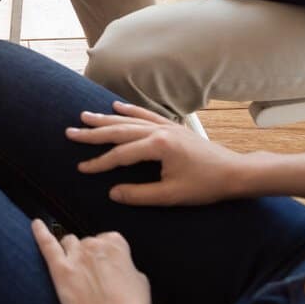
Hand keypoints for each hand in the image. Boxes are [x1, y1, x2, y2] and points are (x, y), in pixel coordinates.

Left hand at [31, 220, 162, 303]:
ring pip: (68, 243)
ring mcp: (76, 255)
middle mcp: (95, 244)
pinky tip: (36, 225)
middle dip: (87, 257)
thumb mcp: (139, 279)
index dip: (104, 256)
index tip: (105, 267)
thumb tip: (118, 267)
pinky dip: (40, 233)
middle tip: (92, 278)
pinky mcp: (61, 270)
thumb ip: (125, 265)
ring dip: (70, 252)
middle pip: (85, 243)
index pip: (105, 240)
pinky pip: (47, 245)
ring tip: (74, 270)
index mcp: (116, 243)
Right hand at [68, 102, 246, 205]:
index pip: (120, 155)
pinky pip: (146, 115)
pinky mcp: (173, 127)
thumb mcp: (171, 196)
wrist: (234, 172)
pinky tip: (116, 107)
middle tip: (70, 132)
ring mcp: (166, 126)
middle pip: (119, 130)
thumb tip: (113, 193)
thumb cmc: (205, 186)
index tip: (81, 169)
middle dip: (93, 133)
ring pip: (129, 120)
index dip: (99, 163)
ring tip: (85, 116)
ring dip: (106, 119)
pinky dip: (129, 110)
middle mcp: (159, 131)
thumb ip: (139, 194)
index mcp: (158, 146)